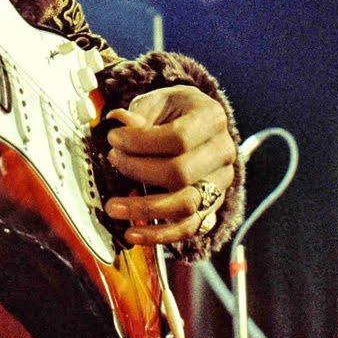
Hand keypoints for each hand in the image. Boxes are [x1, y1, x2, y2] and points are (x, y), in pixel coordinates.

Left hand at [101, 85, 234, 245]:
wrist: (196, 127)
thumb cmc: (173, 112)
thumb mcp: (158, 102)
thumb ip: (140, 114)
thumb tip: (122, 123)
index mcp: (212, 118)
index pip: (179, 137)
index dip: (141, 141)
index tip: (114, 140)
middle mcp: (223, 152)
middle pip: (181, 173)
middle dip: (139, 171)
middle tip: (114, 162)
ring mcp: (220, 183)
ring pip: (185, 205)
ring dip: (144, 208)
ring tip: (114, 207)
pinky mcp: (211, 207)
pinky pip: (188, 228)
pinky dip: (159, 234)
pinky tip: (133, 232)